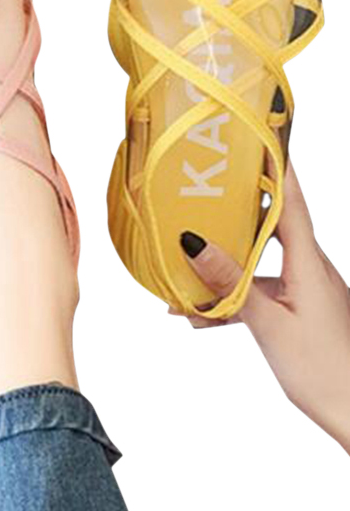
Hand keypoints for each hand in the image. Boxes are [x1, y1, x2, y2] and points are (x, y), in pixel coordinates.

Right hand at [175, 163, 349, 453]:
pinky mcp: (296, 311)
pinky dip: (230, 300)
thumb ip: (231, 284)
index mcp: (310, 265)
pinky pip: (258, 293)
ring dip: (223, 269)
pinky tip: (201, 317)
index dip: (276, 170)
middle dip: (235, 213)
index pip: (291, 204)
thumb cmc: (326, 371)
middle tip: (205, 196)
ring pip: (257, 265)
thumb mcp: (269, 324)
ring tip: (183, 279)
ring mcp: (303, 291)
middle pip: (269, 228)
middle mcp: (310, 271)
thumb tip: (196, 244)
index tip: (260, 139)